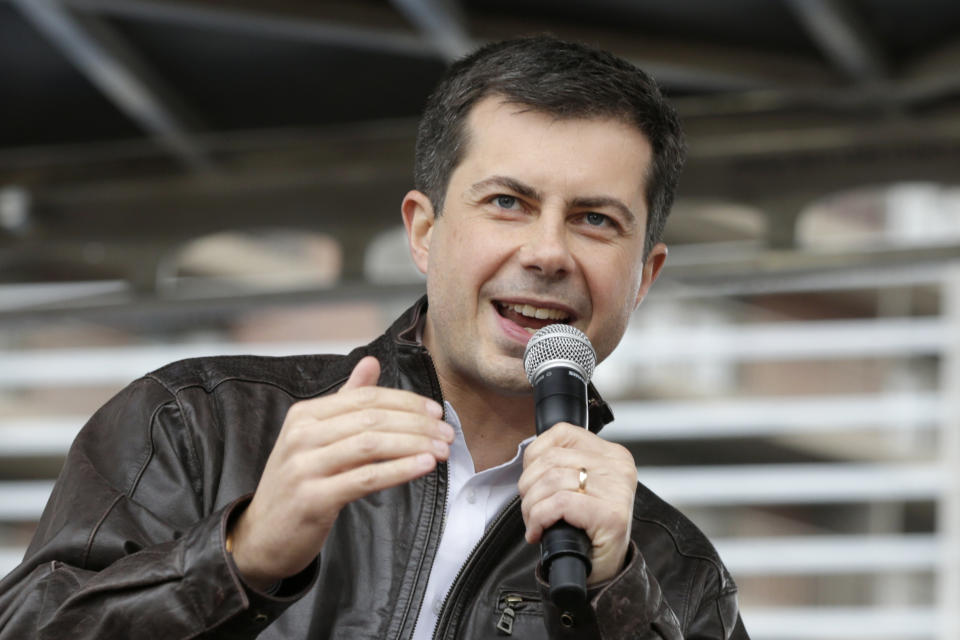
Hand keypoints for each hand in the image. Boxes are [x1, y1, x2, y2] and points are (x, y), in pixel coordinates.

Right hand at [228, 356, 453, 589]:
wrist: (262, 536)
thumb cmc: (297, 484)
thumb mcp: (315, 437)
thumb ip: (346, 399)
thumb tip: (371, 362)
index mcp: (305, 415)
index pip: (365, 398)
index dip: (405, 402)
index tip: (435, 411)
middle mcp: (301, 435)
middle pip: (371, 418)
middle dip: (416, 423)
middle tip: (447, 432)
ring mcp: (304, 466)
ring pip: (371, 445)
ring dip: (414, 445)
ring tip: (441, 450)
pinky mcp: (313, 498)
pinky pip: (365, 478)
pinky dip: (399, 470)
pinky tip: (423, 467)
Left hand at [518, 423, 636, 584]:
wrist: (604, 572)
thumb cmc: (587, 530)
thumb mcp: (577, 486)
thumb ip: (562, 464)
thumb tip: (530, 460)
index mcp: (612, 454)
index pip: (561, 433)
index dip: (534, 457)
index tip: (531, 482)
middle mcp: (618, 467)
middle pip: (551, 459)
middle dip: (528, 487)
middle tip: (530, 511)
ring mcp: (617, 489)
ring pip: (551, 480)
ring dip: (531, 506)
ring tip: (534, 523)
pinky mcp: (611, 514)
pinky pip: (558, 503)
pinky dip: (539, 518)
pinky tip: (539, 532)